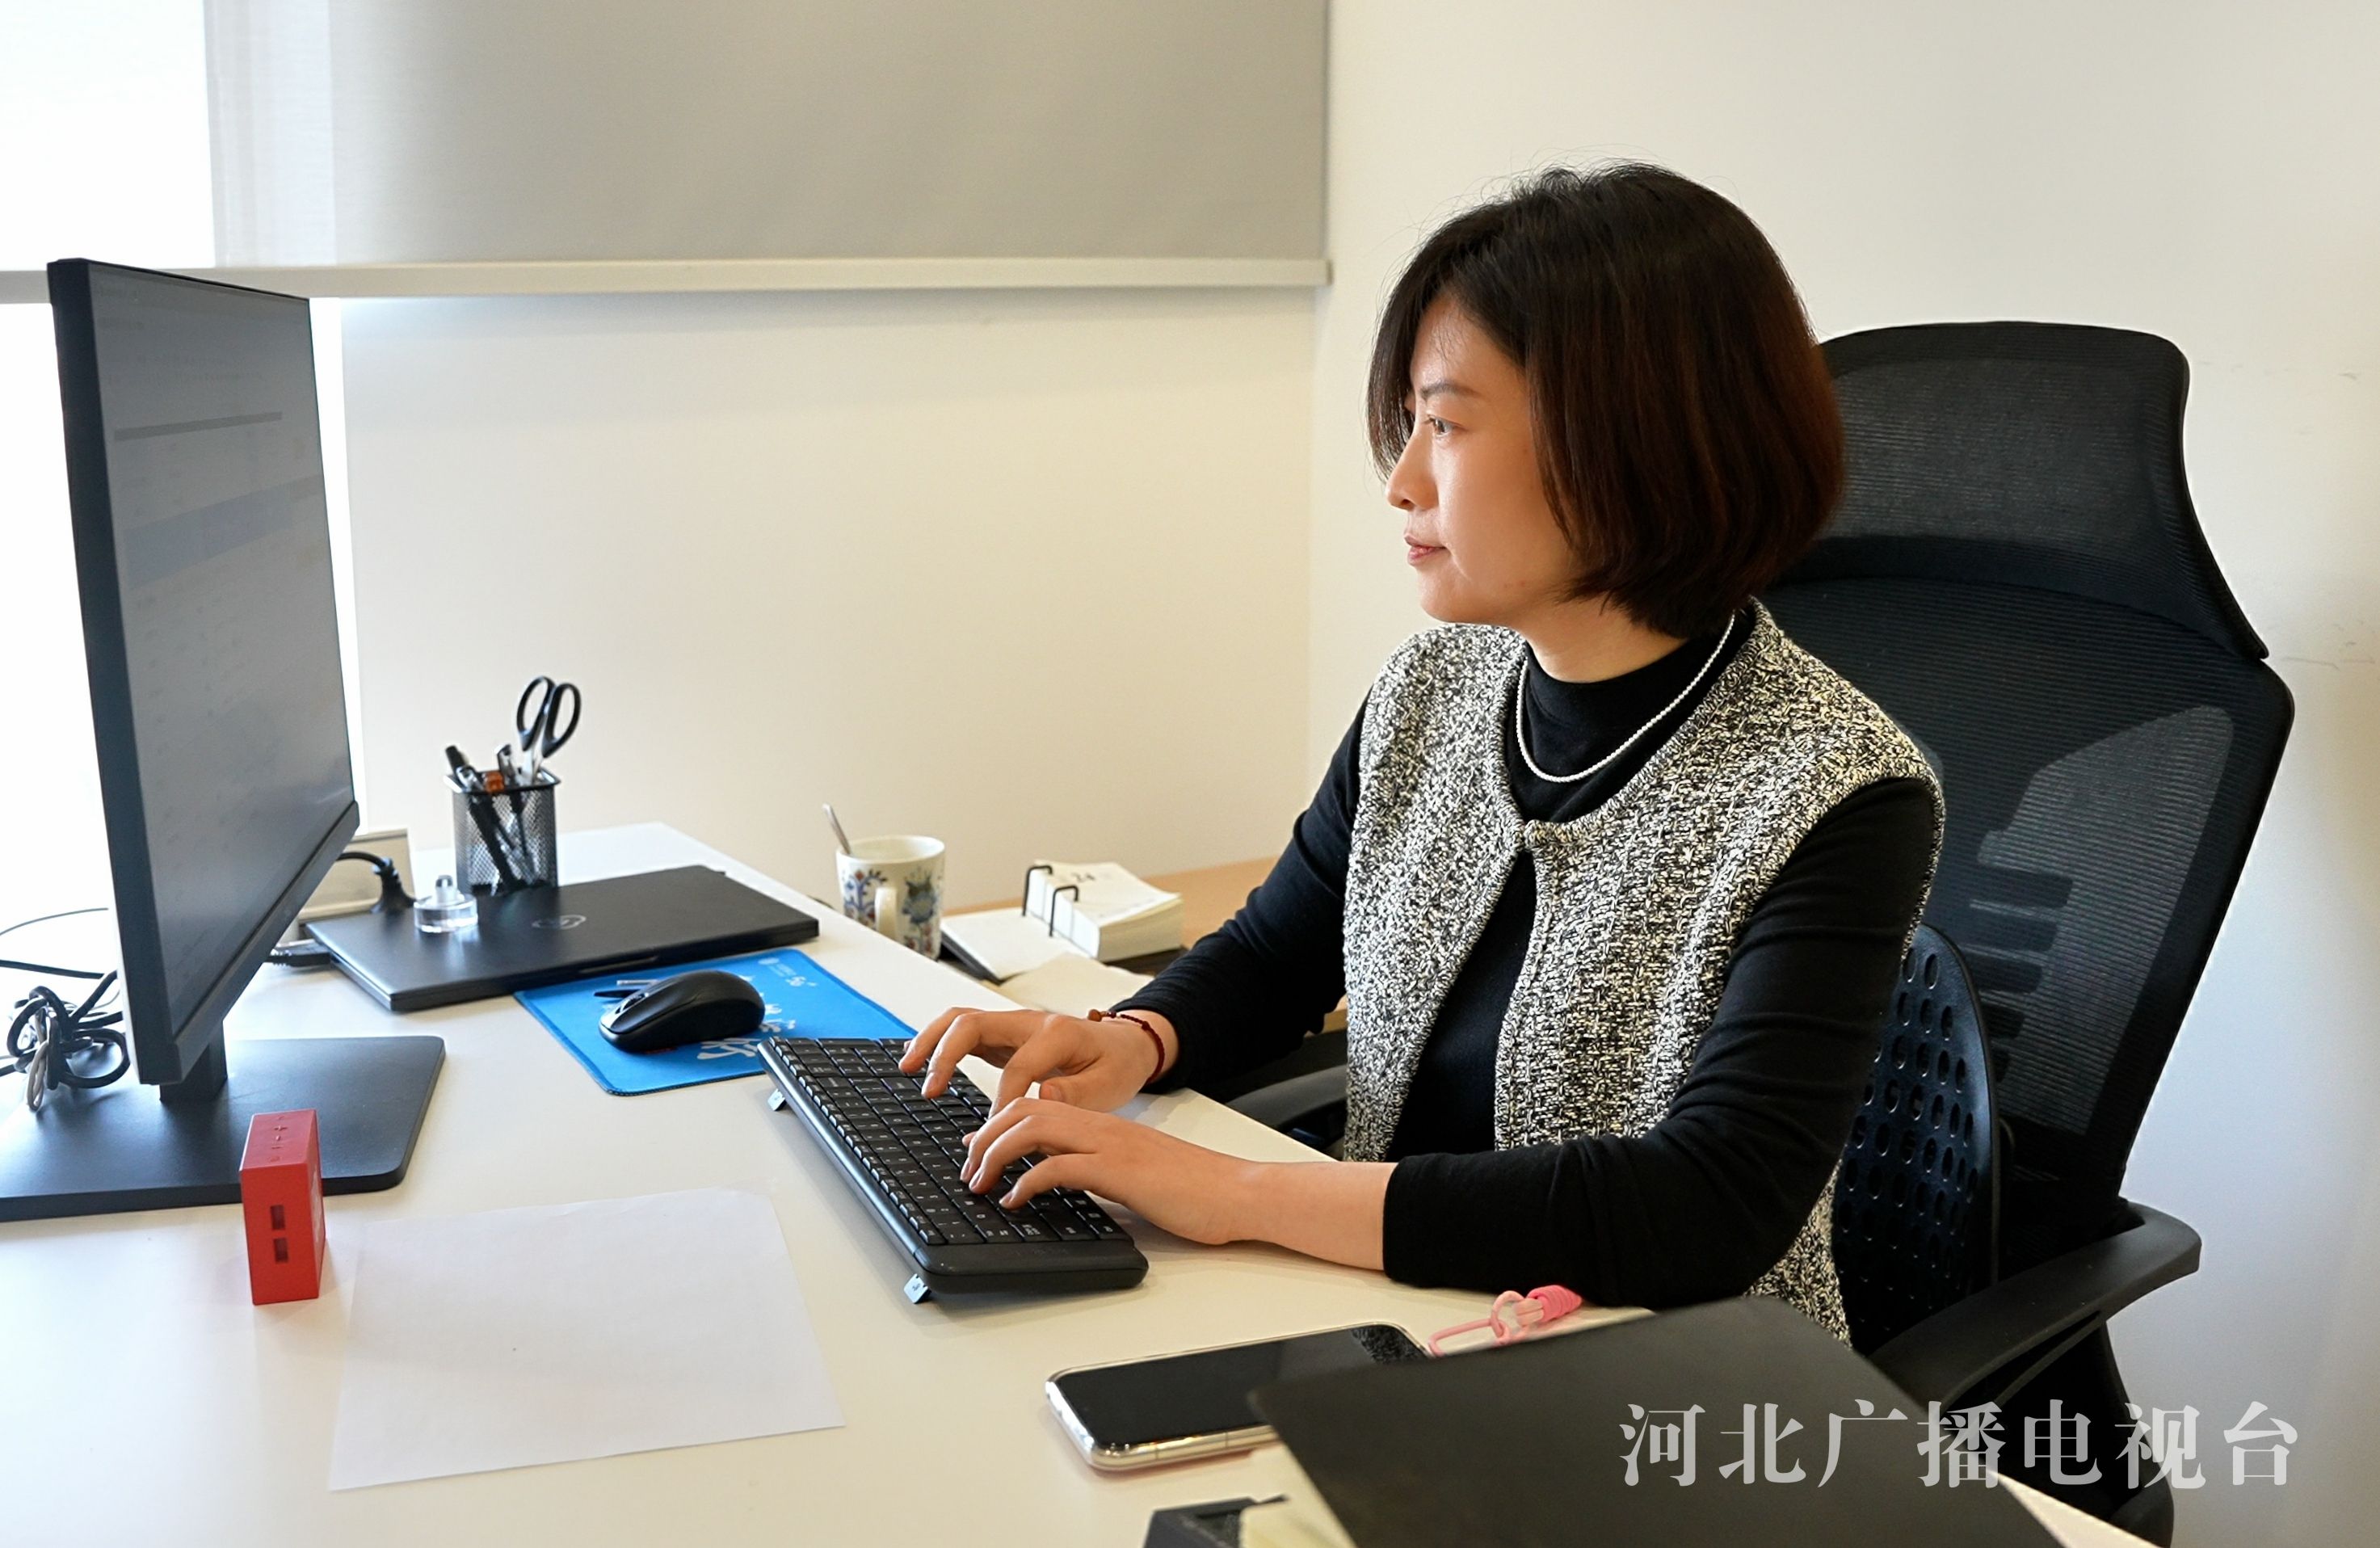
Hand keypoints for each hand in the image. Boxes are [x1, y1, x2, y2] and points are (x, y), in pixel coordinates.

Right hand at [900, 1006, 1168, 1112]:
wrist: (1124, 1045)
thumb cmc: (1116, 1065)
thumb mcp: (1110, 1085)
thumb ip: (1078, 1093)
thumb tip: (1043, 1095)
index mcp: (1056, 1034)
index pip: (1017, 1066)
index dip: (1003, 1102)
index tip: (995, 1135)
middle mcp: (1029, 1023)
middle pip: (973, 1023)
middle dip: (945, 1055)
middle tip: (929, 1090)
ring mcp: (1012, 1026)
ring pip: (960, 1019)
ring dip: (930, 1041)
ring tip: (906, 1068)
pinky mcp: (1002, 1035)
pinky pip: (963, 1030)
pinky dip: (937, 1041)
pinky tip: (918, 1059)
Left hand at [959, 1098, 1255, 1245]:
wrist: (1237, 1192)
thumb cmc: (1193, 1188)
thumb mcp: (1133, 1171)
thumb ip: (1096, 1167)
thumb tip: (1056, 1179)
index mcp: (1103, 1123)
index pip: (1037, 1105)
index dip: (996, 1123)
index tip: (972, 1146)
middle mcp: (1101, 1126)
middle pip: (1024, 1109)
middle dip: (984, 1137)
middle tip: (966, 1167)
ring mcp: (1109, 1145)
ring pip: (1033, 1128)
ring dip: (995, 1154)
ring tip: (979, 1182)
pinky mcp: (1118, 1171)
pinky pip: (1058, 1167)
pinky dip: (1026, 1182)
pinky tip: (1015, 1201)